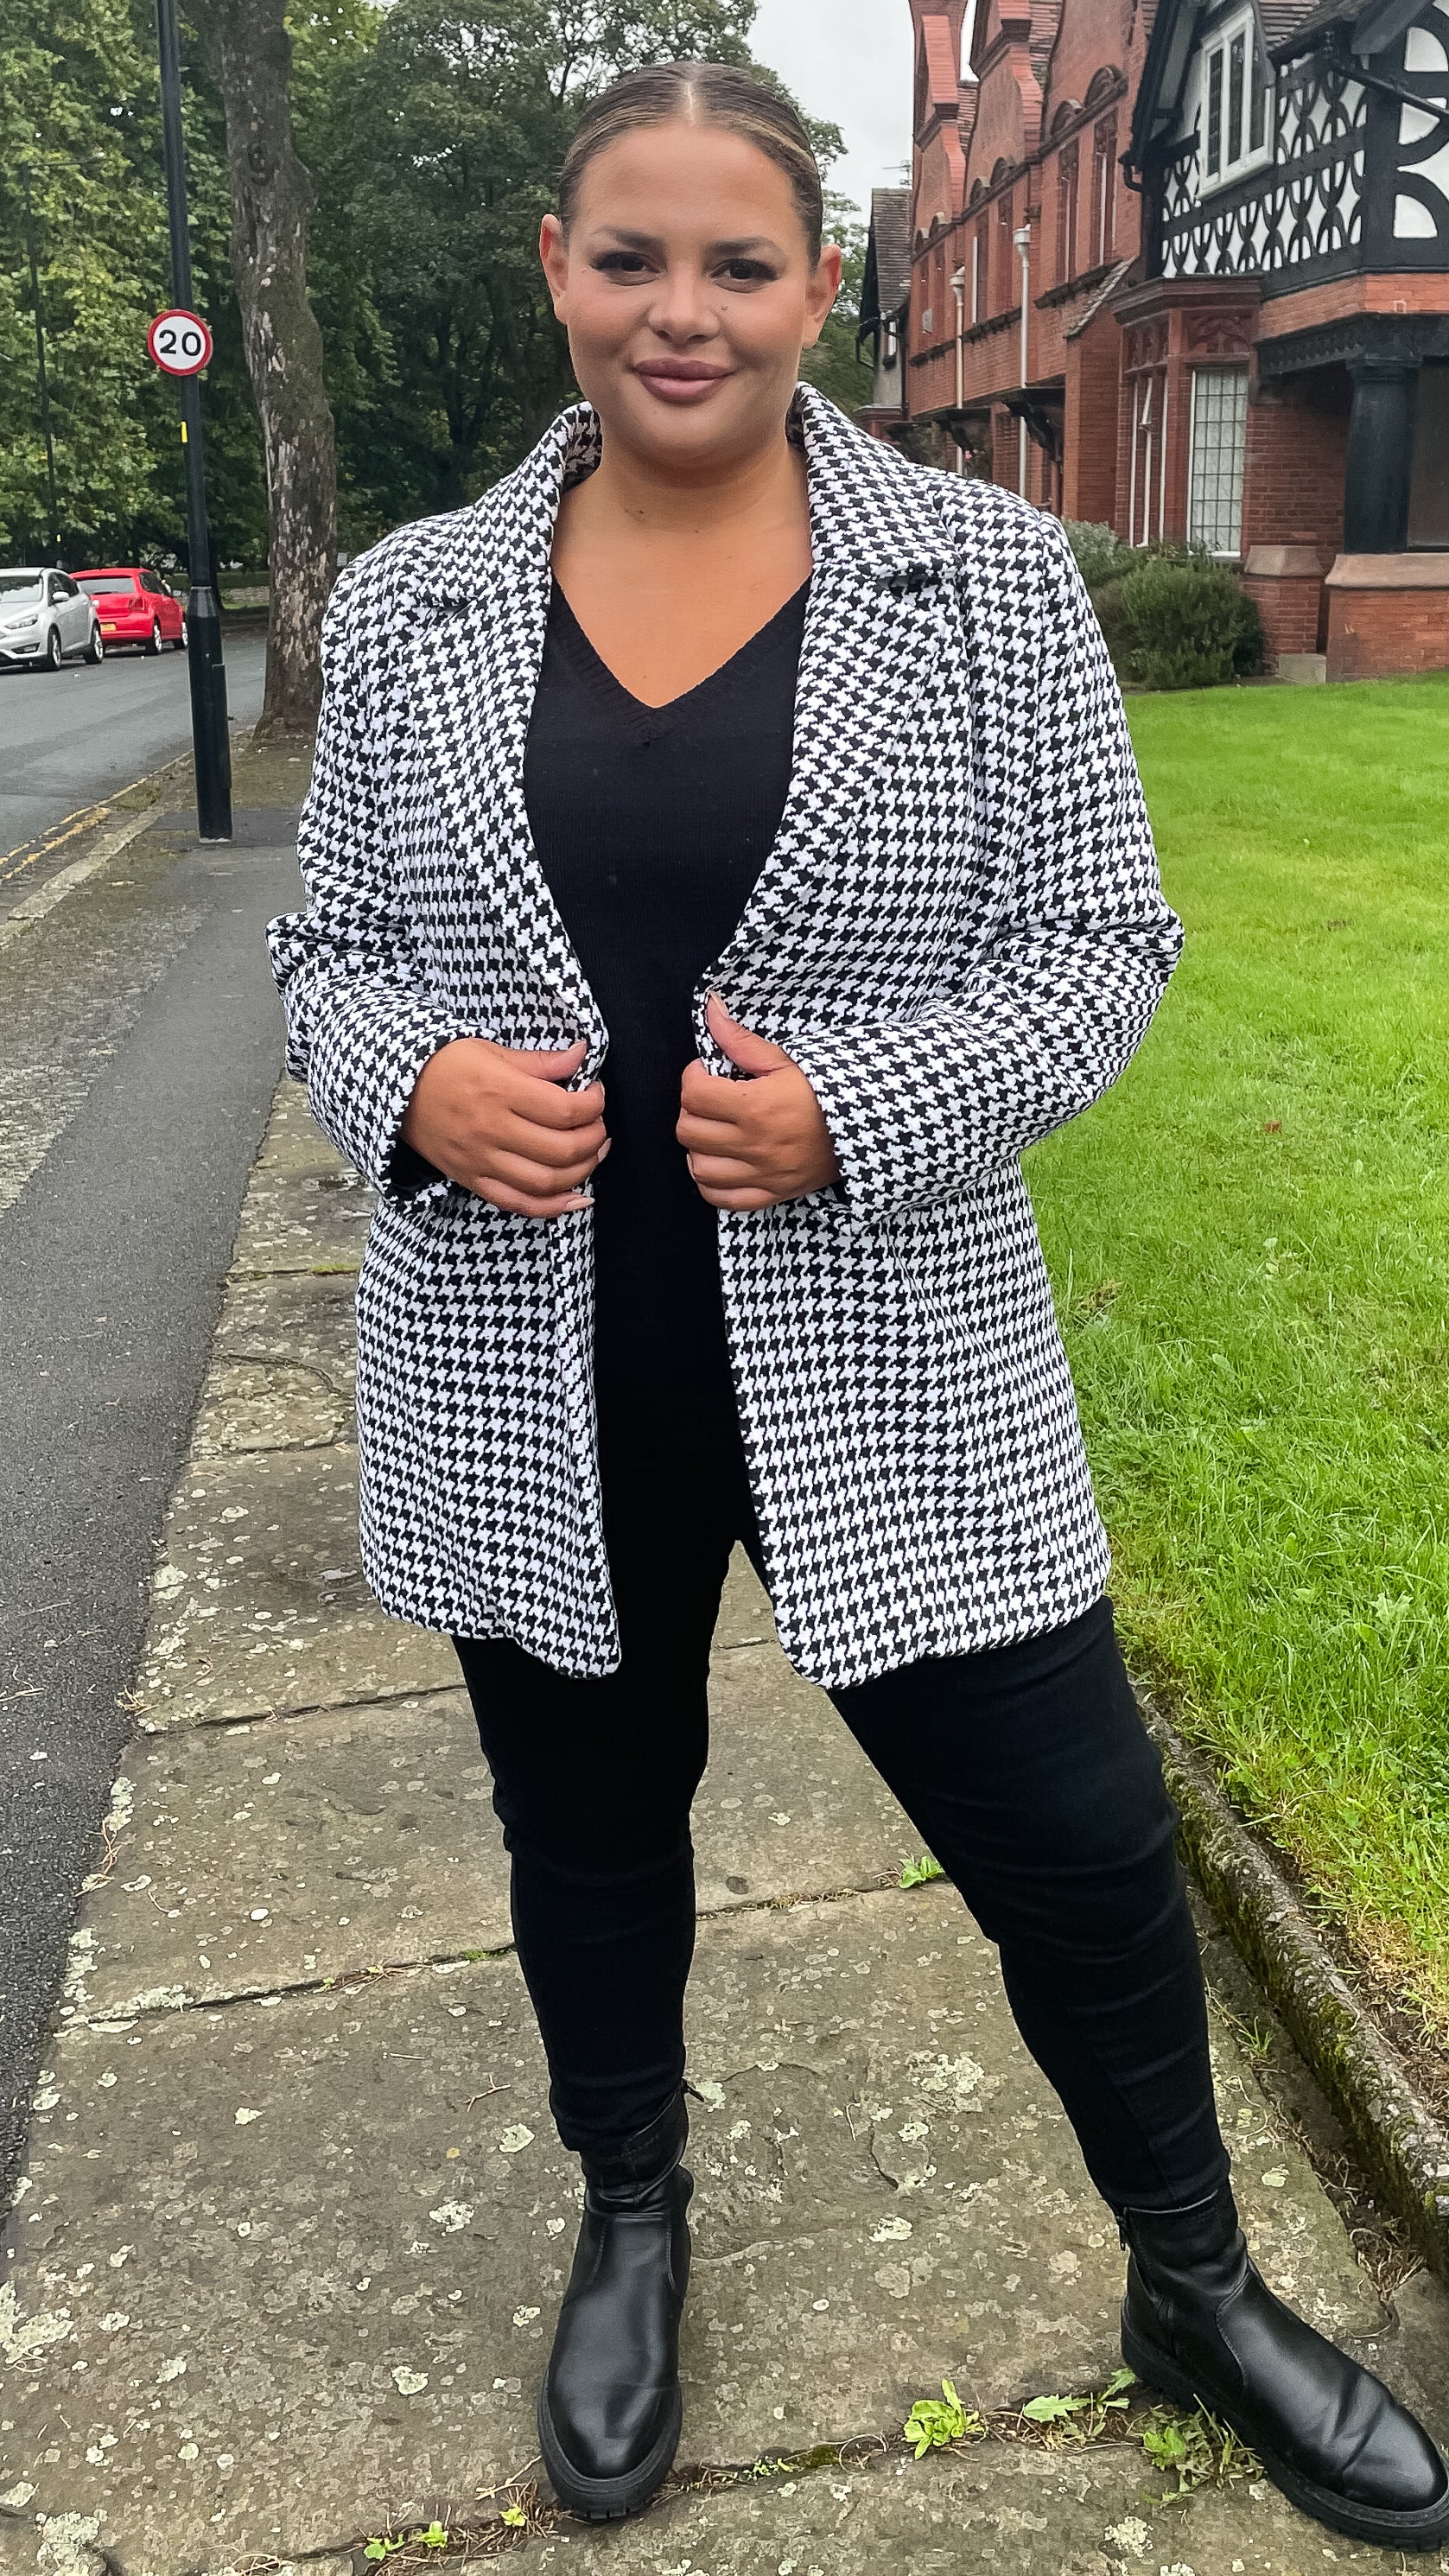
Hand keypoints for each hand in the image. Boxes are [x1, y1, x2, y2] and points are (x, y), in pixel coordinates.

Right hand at [401, 1035, 607, 1217]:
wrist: (396, 1088)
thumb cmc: (446, 1064)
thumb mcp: (493, 1050)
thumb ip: (541, 1061)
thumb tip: (582, 1055)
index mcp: (500, 1091)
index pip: (566, 1110)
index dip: (593, 1104)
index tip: (595, 1095)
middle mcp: (492, 1130)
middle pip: (562, 1149)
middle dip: (594, 1139)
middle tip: (598, 1126)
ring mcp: (481, 1160)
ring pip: (545, 1181)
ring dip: (582, 1171)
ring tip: (593, 1155)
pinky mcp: (472, 1179)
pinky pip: (518, 1204)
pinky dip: (553, 1207)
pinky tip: (577, 1198)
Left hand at [676, 996, 839, 1210]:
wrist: (866, 1127)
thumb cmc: (826, 1090)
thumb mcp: (785, 1061)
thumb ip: (741, 1040)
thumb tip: (710, 1007)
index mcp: (756, 1107)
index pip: (693, 1094)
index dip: (693, 1078)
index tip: (707, 1073)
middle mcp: (754, 1144)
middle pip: (688, 1131)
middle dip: (692, 1110)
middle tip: (709, 1101)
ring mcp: (762, 1173)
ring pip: (698, 1168)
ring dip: (697, 1147)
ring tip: (712, 1132)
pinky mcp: (772, 1194)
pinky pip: (722, 1199)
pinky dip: (710, 1183)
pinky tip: (718, 1163)